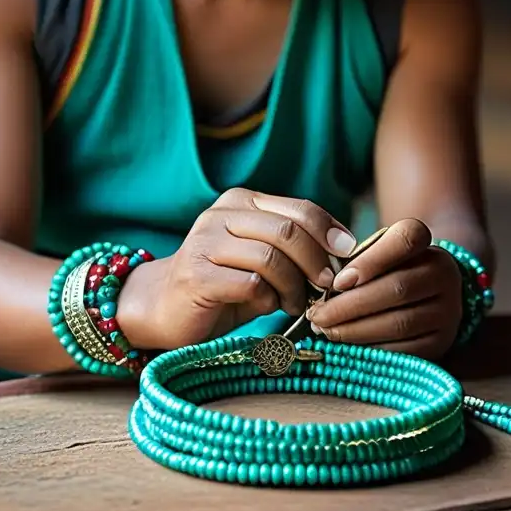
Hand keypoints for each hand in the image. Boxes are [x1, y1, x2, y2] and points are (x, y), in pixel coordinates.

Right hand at [119, 188, 356, 349]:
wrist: (162, 307)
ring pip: (271, 258)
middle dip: (316, 262)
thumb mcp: (262, 258)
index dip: (330, 231)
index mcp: (242, 202)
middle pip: (288, 231)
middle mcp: (222, 215)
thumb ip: (293, 248)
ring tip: (294, 304)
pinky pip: (250, 284)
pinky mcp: (197, 275)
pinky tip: (266, 307)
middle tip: (325, 286)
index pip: (299, 209)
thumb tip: (344, 253)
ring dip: (293, 287)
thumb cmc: (224, 284)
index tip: (348, 253)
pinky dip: (268, 299)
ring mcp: (205, 243)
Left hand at [306, 219, 462, 359]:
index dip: (371, 260)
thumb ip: (355, 263)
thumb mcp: (374, 255)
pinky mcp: (442, 342)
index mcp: (426, 243)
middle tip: (318, 315)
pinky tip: (347, 347)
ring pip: (400, 323)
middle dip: (350, 305)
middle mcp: (445, 274)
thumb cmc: (385, 271)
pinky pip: (405, 350)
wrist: (422, 295)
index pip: (405, 240)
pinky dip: (372, 350)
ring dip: (356, 330)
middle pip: (398, 288)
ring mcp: (448, 310)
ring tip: (326, 331)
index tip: (338, 281)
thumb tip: (324, 291)